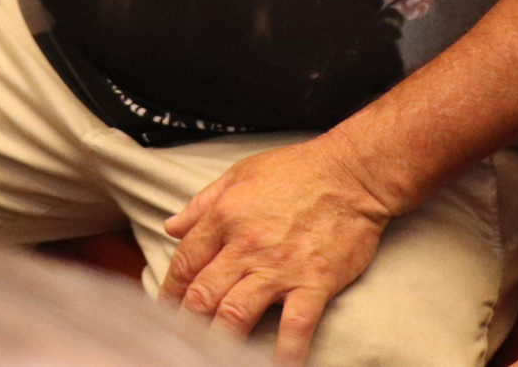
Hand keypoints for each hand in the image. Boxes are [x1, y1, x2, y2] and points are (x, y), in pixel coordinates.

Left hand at [160, 138, 391, 364]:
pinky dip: (285, 350)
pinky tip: (279, 365)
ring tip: (212, 356)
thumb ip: (202, 203)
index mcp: (225, 217)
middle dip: (188, 321)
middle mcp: (246, 246)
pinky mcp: (314, 282)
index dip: (170, 291)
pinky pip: (295, 325)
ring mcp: (280, 267)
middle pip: (204, 294)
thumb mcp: (239, 175)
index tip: (166, 309)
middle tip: (181, 340)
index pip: (185, 263)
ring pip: (237, 313)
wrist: (352, 173)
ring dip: (221, 340)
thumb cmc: (297, 170)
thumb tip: (172, 227)